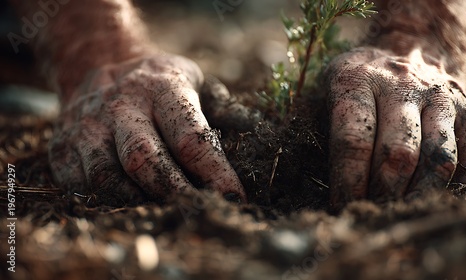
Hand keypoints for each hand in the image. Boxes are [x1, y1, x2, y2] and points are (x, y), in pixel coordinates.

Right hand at [48, 54, 246, 204]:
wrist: (98, 63)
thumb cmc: (157, 82)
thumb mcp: (193, 80)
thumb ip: (223, 106)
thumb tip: (257, 129)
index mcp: (161, 88)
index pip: (190, 136)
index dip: (214, 171)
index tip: (234, 196)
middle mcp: (122, 107)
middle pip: (145, 159)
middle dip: (175, 193)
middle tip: (200, 212)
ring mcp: (87, 127)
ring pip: (109, 178)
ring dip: (139, 203)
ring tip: (166, 212)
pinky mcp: (64, 147)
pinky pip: (84, 186)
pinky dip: (109, 203)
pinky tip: (132, 206)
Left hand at [325, 47, 465, 204]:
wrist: (409, 44)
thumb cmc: (360, 79)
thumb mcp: (331, 87)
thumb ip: (327, 126)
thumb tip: (332, 188)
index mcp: (358, 80)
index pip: (353, 141)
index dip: (348, 182)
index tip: (342, 207)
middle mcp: (403, 84)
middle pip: (399, 154)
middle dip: (383, 193)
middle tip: (371, 211)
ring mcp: (441, 96)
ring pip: (438, 159)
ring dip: (418, 194)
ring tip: (399, 208)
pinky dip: (453, 185)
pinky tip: (430, 195)